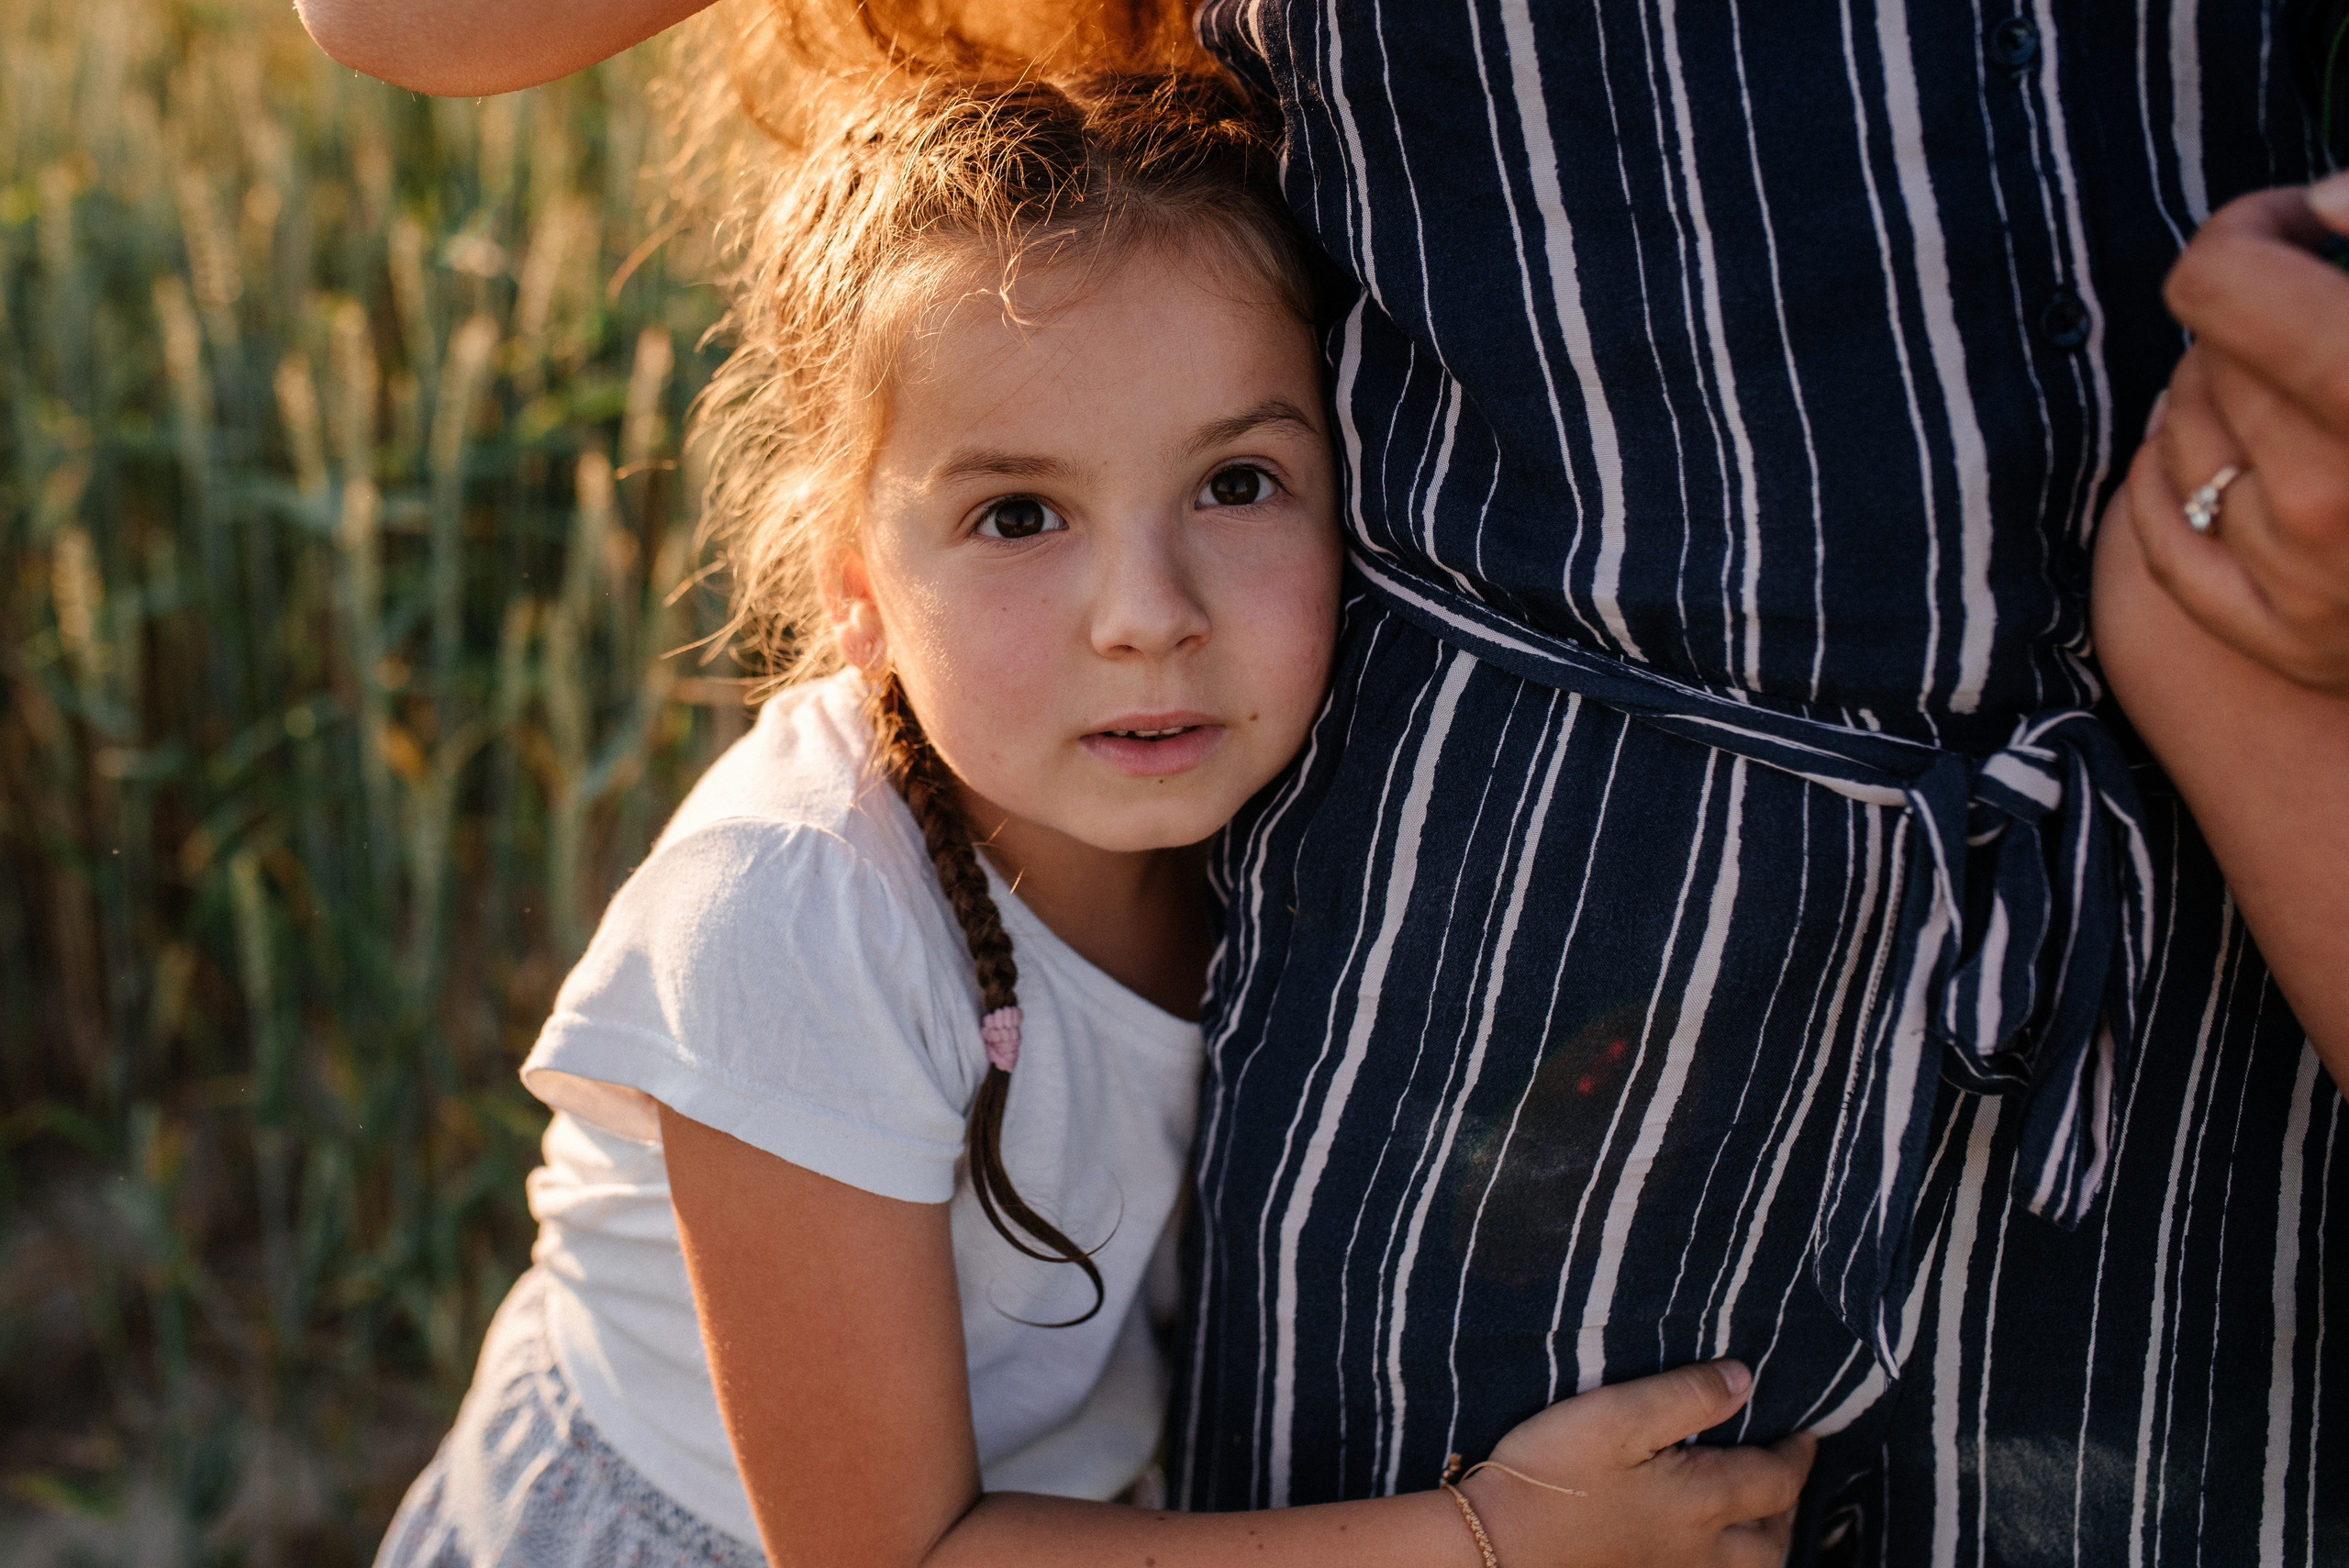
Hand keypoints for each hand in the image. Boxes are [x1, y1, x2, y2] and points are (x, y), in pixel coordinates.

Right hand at [1463, 1361, 1814, 1567]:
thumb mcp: (1616, 1414)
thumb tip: (1746, 1379)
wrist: (1494, 1549)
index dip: (1798, 1453)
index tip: (1807, 1431)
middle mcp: (1700, 1550)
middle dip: (1789, 1506)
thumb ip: (1686, 1395)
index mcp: (1702, 1501)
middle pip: (1774, 1540)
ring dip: (1766, 1543)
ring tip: (1758, 1516)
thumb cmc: (1550, 1475)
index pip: (1776, 1479)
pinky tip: (1703, 1549)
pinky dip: (1727, 1565)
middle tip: (1787, 1474)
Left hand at [2139, 178, 2348, 694]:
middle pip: (2206, 355)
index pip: (2220, 283)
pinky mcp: (2280, 638)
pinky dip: (2173, 485)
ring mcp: (2300, 575)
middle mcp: (2334, 492)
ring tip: (2298, 401)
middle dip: (2252, 326)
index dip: (2246, 235)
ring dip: (2216, 401)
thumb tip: (2311, 208)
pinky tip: (2231, 463)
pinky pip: (2159, 530)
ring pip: (2175, 432)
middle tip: (2320, 332)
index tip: (2291, 229)